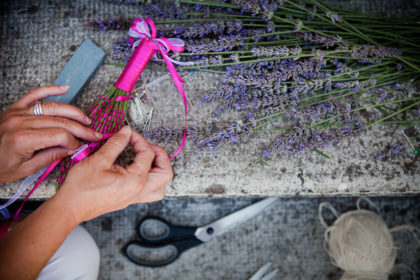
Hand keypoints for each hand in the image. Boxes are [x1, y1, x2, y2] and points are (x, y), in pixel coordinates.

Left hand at [0, 85, 102, 182]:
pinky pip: (35, 94)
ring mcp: (18, 112)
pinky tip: (65, 88)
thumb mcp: (26, 169)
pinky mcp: (16, 107)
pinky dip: (51, 89)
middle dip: (81, 128)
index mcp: (24, 139)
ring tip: (86, 120)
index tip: (81, 147)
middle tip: (94, 134)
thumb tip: (73, 149)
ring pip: (53, 107)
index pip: (60, 135)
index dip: (75, 141)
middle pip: (60, 121)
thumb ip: (52, 156)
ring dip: (73, 112)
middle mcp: (21, 122)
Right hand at [56, 126, 172, 222]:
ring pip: (161, 186)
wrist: (70, 208)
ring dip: (159, 171)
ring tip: (149, 159)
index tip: (129, 134)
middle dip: (161, 156)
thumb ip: (116, 144)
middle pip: (165, 173)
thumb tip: (126, 132)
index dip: (140, 140)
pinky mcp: (129, 200)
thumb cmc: (81, 188)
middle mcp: (139, 191)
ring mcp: (135, 198)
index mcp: (135, 181)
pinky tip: (139, 170)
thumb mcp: (98, 160)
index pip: (148, 155)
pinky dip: (151, 180)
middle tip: (148, 146)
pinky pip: (150, 192)